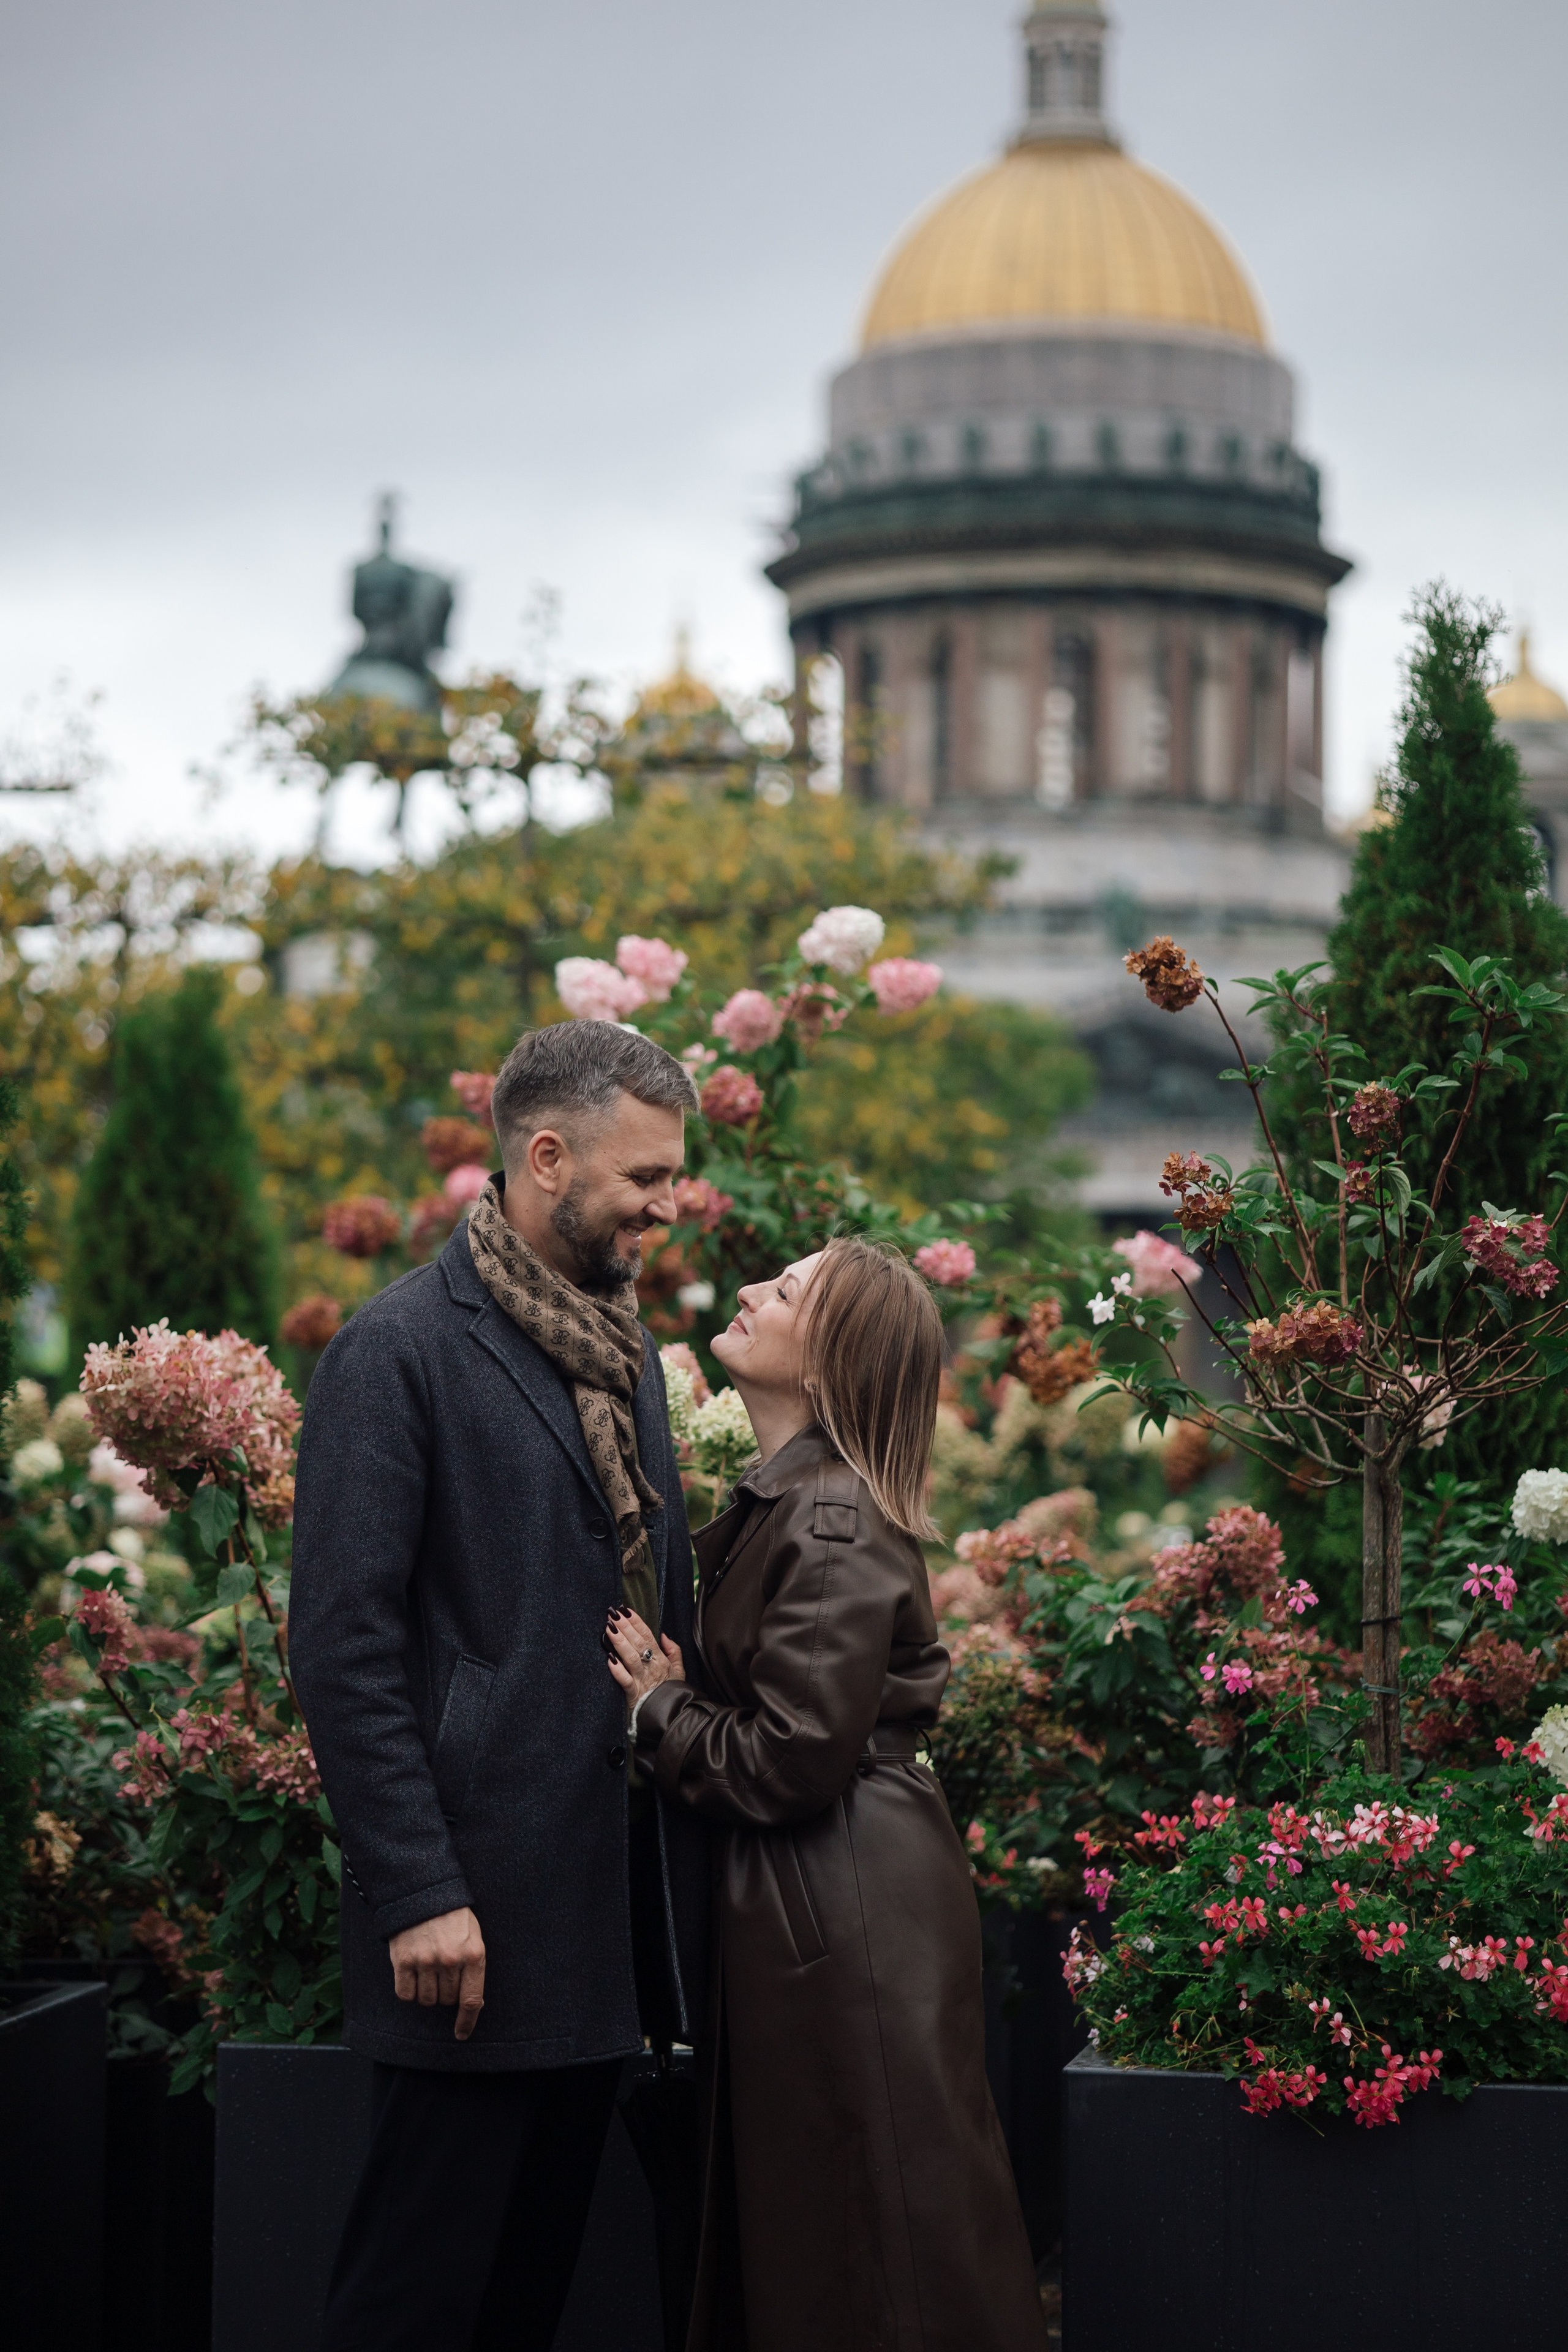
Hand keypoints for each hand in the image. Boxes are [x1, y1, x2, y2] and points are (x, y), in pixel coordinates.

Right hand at [388, 1906, 486, 2040]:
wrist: (423, 1893)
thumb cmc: (453, 1917)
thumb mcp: (474, 1936)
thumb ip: (474, 1968)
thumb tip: (475, 2004)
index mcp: (473, 1954)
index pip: (471, 2000)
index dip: (467, 2021)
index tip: (461, 2034)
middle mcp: (450, 1960)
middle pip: (447, 2001)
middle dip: (445, 1993)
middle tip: (442, 1973)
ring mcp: (425, 1961)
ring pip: (426, 2000)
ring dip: (427, 1992)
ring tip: (427, 1969)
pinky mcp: (403, 1960)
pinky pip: (405, 1994)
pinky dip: (408, 1990)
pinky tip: (412, 1973)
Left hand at [605, 1606, 684, 1705]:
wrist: (673, 1716)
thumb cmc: (672, 1692)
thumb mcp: (679, 1670)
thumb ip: (673, 1650)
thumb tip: (664, 1634)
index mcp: (661, 1659)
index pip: (648, 1636)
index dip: (637, 1622)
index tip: (625, 1610)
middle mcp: (651, 1667)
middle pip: (638, 1643)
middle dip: (625, 1627)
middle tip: (613, 1614)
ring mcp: (642, 1680)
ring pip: (630, 1658)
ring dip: (619, 1642)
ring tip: (609, 1628)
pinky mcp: (634, 1694)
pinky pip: (625, 1681)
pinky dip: (617, 1670)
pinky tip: (609, 1659)